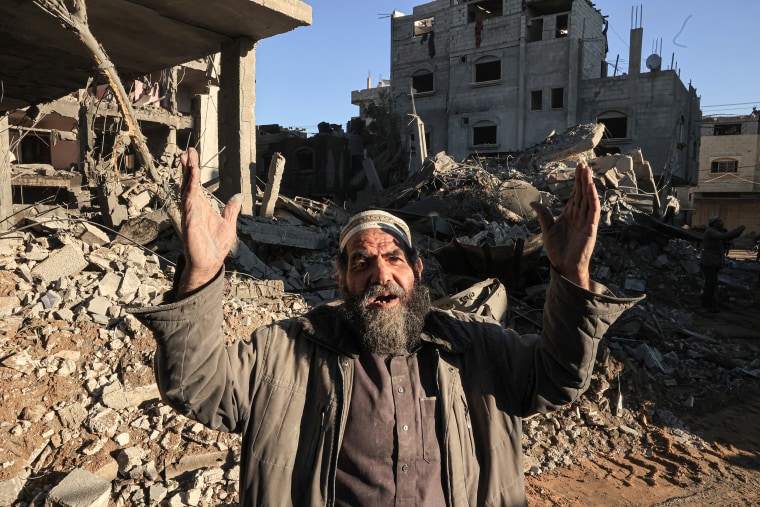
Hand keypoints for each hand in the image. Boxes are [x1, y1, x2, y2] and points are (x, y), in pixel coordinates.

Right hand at [177, 148, 241, 296]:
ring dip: (188, 175)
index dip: (193, 170)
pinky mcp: (190, 221)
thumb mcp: (228, 224)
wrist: (210, 263)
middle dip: (188, 167)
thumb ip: (231, 209)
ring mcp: (190, 213)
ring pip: (187, 189)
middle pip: (189, 183)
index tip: (193, 156)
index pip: (196, 185)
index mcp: (202, 207)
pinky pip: (189, 202)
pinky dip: (190, 189)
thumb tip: (238, 196)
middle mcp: (194, 208)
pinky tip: (192, 178)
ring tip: (189, 159)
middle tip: (188, 151)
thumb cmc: (216, 247)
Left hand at [530, 163, 598, 289]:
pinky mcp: (590, 228)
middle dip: (582, 180)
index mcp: (569, 215)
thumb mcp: (547, 230)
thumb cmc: (558, 251)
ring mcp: (585, 221)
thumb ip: (543, 215)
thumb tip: (534, 202)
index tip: (577, 169)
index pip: (574, 195)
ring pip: (588, 200)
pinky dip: (593, 200)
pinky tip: (591, 189)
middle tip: (583, 165)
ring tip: (587, 173)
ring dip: (588, 186)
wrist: (564, 266)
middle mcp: (579, 216)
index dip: (576, 182)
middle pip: (582, 194)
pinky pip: (593, 212)